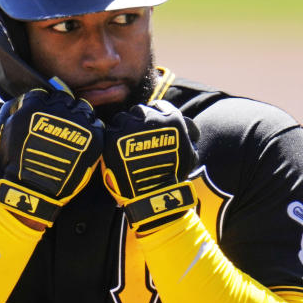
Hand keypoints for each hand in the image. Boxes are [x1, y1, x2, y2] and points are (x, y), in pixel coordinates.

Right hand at [0, 88, 103, 225]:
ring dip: (78, 116)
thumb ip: (13, 109)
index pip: (44, 94)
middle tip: (59, 125)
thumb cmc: (17, 162)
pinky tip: (83, 140)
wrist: (36, 188)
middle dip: (61, 109)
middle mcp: (58, 110)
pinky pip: (96, 123)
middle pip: (65, 99)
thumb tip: (25, 98)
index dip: (44, 105)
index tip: (45, 116)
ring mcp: (77, 122)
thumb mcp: (5, 131)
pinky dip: (91, 129)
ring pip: (83, 108)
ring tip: (73, 131)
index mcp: (35, 105)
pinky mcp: (93, 136)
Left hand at [100, 100, 198, 233]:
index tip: (151, 125)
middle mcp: (151, 118)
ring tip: (125, 145)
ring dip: (124, 128)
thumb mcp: (191, 153)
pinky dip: (113, 139)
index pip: (160, 107)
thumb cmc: (174, 176)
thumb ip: (189, 136)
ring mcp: (131, 126)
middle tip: (137, 137)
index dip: (155, 116)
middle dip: (139, 122)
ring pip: (123, 118)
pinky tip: (116, 150)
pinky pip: (111, 130)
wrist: (154, 195)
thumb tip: (189, 130)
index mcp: (172, 119)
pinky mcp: (113, 137)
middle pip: (140, 111)